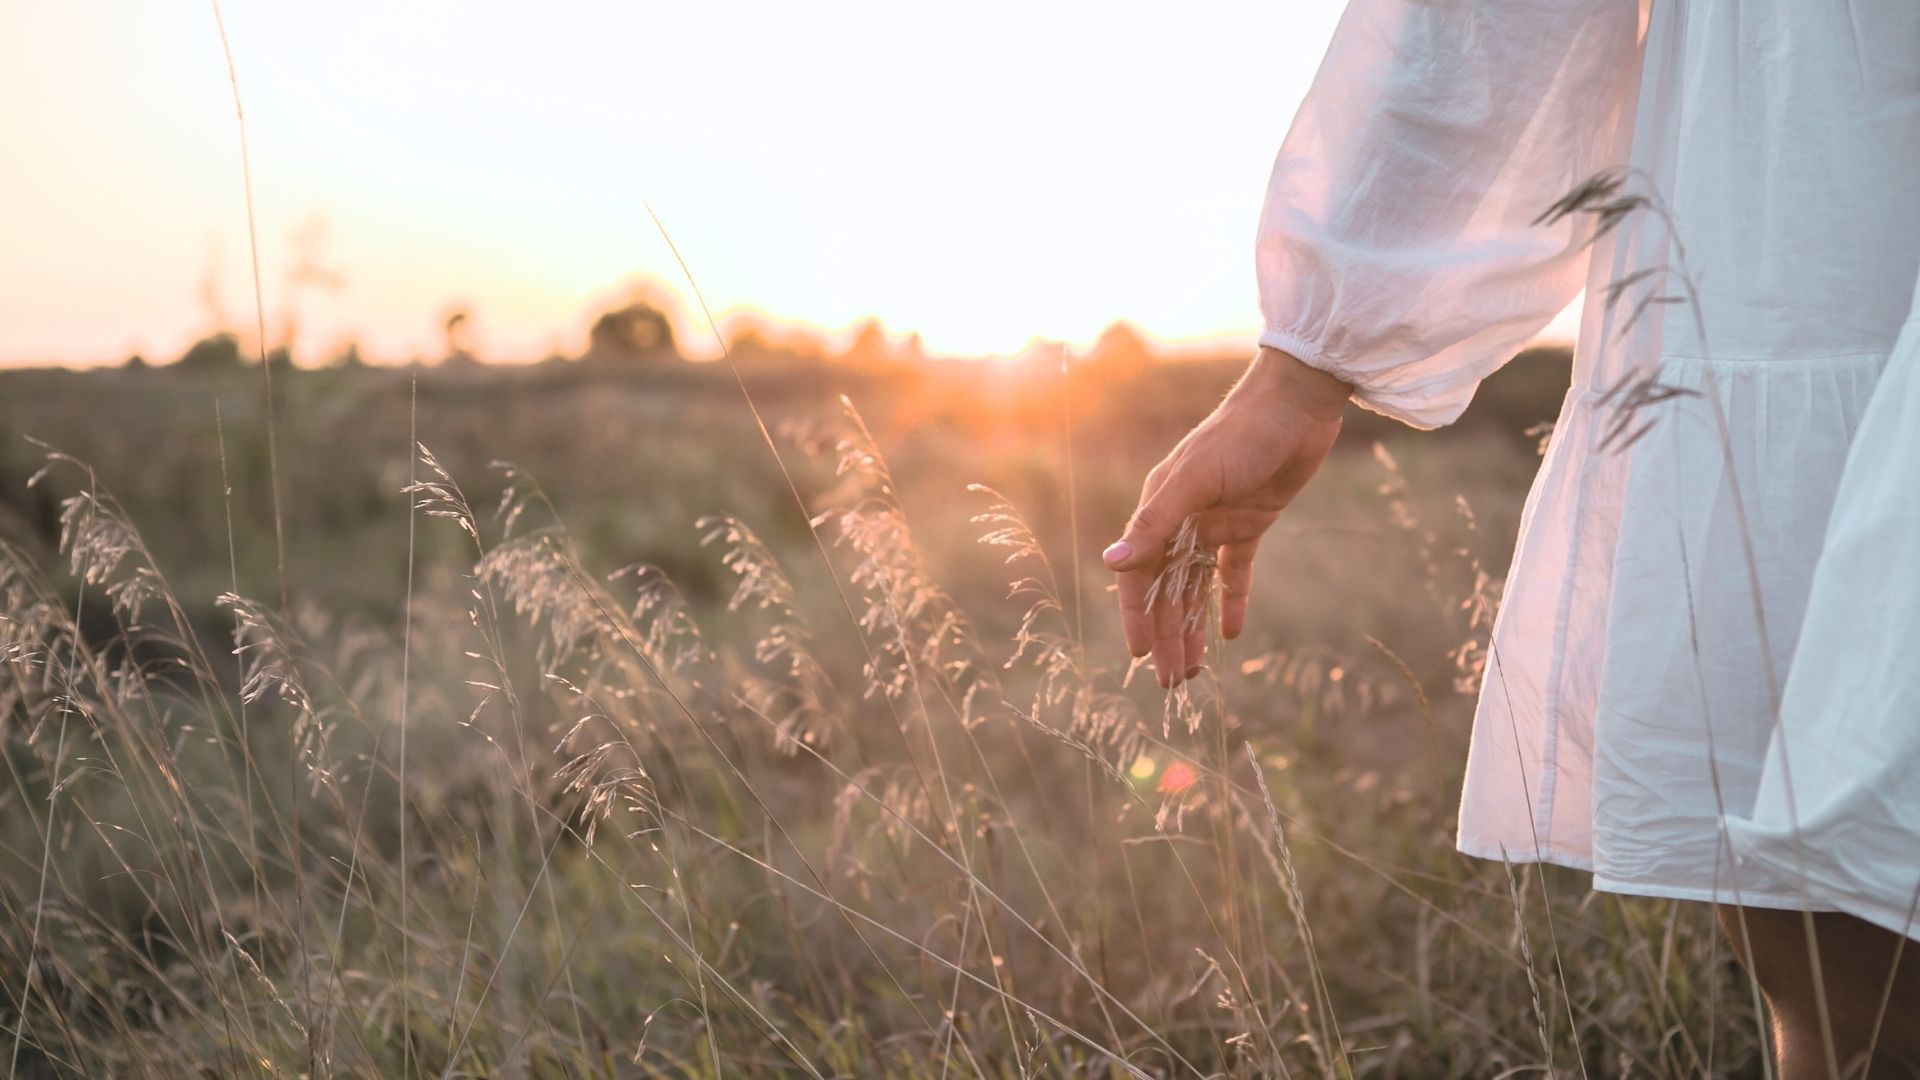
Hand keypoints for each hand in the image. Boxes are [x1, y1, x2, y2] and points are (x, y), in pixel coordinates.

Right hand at [1103, 347, 1349, 686]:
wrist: (1296, 405)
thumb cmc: (1240, 435)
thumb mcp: (1194, 480)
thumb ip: (1154, 524)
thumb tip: (1110, 564)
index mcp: (1160, 507)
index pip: (1140, 574)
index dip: (1137, 616)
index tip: (1140, 656)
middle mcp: (1182, 519)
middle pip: (1168, 589)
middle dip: (1167, 635)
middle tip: (1172, 683)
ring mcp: (1216, 522)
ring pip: (1197, 587)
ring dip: (1193, 627)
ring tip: (1194, 670)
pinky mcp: (1251, 523)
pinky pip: (1235, 571)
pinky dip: (1232, 601)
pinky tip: (1232, 634)